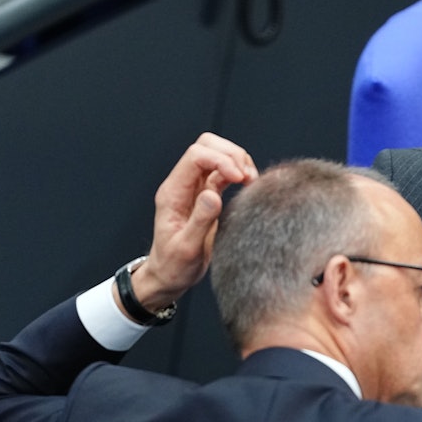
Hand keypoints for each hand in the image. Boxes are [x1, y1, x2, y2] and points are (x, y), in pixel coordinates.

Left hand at [129, 133, 257, 310]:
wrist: (169, 276)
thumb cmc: (174, 266)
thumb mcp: (187, 248)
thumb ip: (200, 220)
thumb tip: (213, 194)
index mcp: (173, 192)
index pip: (197, 156)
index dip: (222, 160)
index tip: (240, 179)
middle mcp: (183, 185)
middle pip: (206, 145)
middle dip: (231, 154)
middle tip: (247, 177)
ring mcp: (195, 187)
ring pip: (217, 153)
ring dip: (238, 161)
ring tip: (251, 181)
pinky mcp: (208, 194)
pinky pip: (224, 171)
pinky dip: (240, 172)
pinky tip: (249, 185)